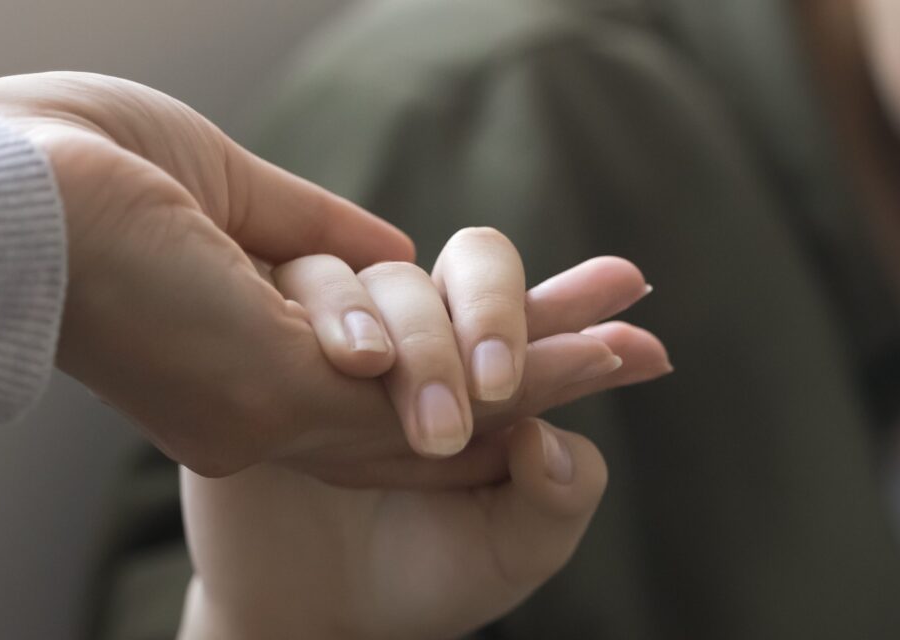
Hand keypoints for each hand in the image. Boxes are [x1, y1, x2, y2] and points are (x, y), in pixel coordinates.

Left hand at [0, 73, 659, 487]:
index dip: (467, 350)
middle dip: (535, 374)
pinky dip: (519, 368)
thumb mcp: (222, 193)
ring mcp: (268, 405)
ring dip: (550, 369)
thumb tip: (392, 248)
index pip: (378, 372)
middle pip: (426, 404)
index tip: (547, 326)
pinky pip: (427, 387)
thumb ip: (314, 234)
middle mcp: (253, 402)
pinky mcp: (281, 387)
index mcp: (230, 356)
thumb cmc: (60, 166)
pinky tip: (581, 358)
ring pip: (440, 400)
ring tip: (638, 351)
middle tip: (634, 353)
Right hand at [181, 247, 661, 638]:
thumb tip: (548, 435)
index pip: (542, 313)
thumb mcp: (513, 551)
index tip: (631, 288)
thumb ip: (558, 497)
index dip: (583, 300)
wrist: (313, 619)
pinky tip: (355, 360)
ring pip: (382, 279)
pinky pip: (290, 294)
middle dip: (495, 313)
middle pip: (468, 265)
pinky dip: (329, 318)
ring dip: (417, 336)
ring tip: (433, 418)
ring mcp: (345, 337)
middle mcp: (427, 339)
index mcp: (496, 374)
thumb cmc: (426, 578)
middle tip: (502, 388)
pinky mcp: (268, 345)